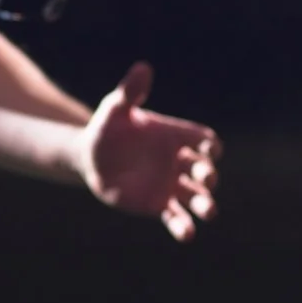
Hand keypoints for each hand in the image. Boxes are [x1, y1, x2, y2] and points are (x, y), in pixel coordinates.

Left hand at [81, 62, 219, 240]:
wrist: (91, 157)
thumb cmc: (107, 129)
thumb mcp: (115, 108)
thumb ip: (130, 92)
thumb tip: (142, 68)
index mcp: (176, 137)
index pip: (203, 141)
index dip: (210, 145)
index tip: (209, 149)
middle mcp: (180, 162)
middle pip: (205, 170)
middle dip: (208, 175)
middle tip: (205, 178)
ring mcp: (171, 185)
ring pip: (195, 197)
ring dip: (205, 204)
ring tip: (208, 211)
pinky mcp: (158, 205)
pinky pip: (175, 217)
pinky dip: (183, 227)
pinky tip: (188, 234)